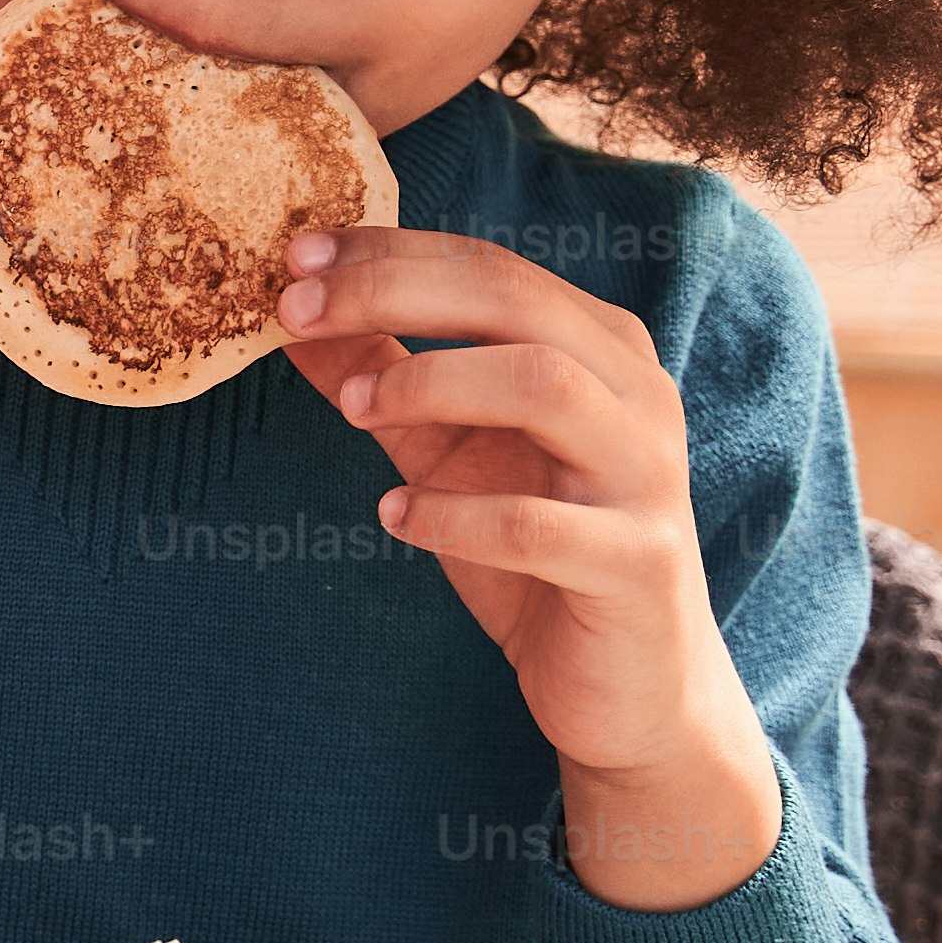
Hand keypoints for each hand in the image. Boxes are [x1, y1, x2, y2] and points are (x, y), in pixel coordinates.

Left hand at [275, 227, 783, 909]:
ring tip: (351, 409)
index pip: (489, 268)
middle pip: (514, 302)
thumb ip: (384, 382)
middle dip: (393, 293)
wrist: (633, 689)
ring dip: (430, 384)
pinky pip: (539, 526)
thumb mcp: (448, 455)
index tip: (294, 257)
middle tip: (297, 313)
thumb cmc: (538, 556)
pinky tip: (396, 515)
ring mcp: (646, 477)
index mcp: (598, 349)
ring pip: (545, 385)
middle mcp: (637, 394)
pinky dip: (454, 514)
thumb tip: (295, 321)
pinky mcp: (638, 564)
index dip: (389, 253)